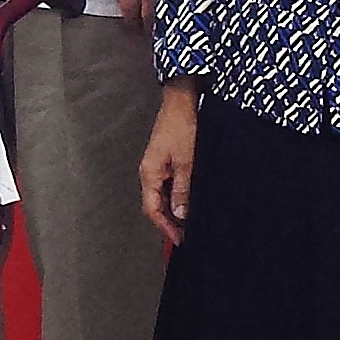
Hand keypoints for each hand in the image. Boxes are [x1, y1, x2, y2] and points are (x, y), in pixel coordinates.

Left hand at [116, 0, 163, 22]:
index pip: (129, 10)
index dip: (130, 21)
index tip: (130, 26)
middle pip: (148, 14)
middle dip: (146, 25)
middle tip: (145, 32)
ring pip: (160, 5)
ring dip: (157, 14)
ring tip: (157, 24)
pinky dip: (166, 0)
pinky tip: (167, 3)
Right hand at [139, 82, 200, 245]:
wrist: (182, 101)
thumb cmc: (181, 125)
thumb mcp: (187, 161)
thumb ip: (183, 188)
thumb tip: (180, 212)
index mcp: (149, 173)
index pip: (152, 208)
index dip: (165, 226)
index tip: (179, 239)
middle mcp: (150, 171)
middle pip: (156, 204)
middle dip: (170, 221)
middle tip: (186, 234)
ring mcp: (158, 166)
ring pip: (163, 195)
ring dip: (175, 209)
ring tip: (190, 221)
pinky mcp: (166, 160)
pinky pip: (169, 185)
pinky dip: (178, 196)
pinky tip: (189, 200)